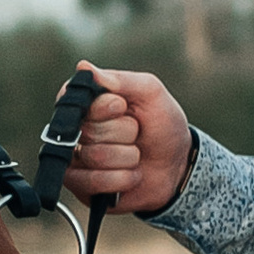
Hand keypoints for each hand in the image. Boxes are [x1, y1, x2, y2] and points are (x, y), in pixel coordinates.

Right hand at [65, 66, 192, 216]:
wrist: (178, 166)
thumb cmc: (163, 126)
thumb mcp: (151, 93)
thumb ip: (121, 80)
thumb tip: (83, 68)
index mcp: (89, 102)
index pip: (82, 102)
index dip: (108, 107)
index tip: (124, 108)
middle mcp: (76, 129)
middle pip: (90, 131)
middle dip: (125, 134)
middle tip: (136, 135)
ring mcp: (76, 159)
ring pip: (96, 156)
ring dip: (128, 157)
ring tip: (136, 156)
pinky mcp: (81, 186)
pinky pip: (94, 182)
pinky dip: (123, 179)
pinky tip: (131, 175)